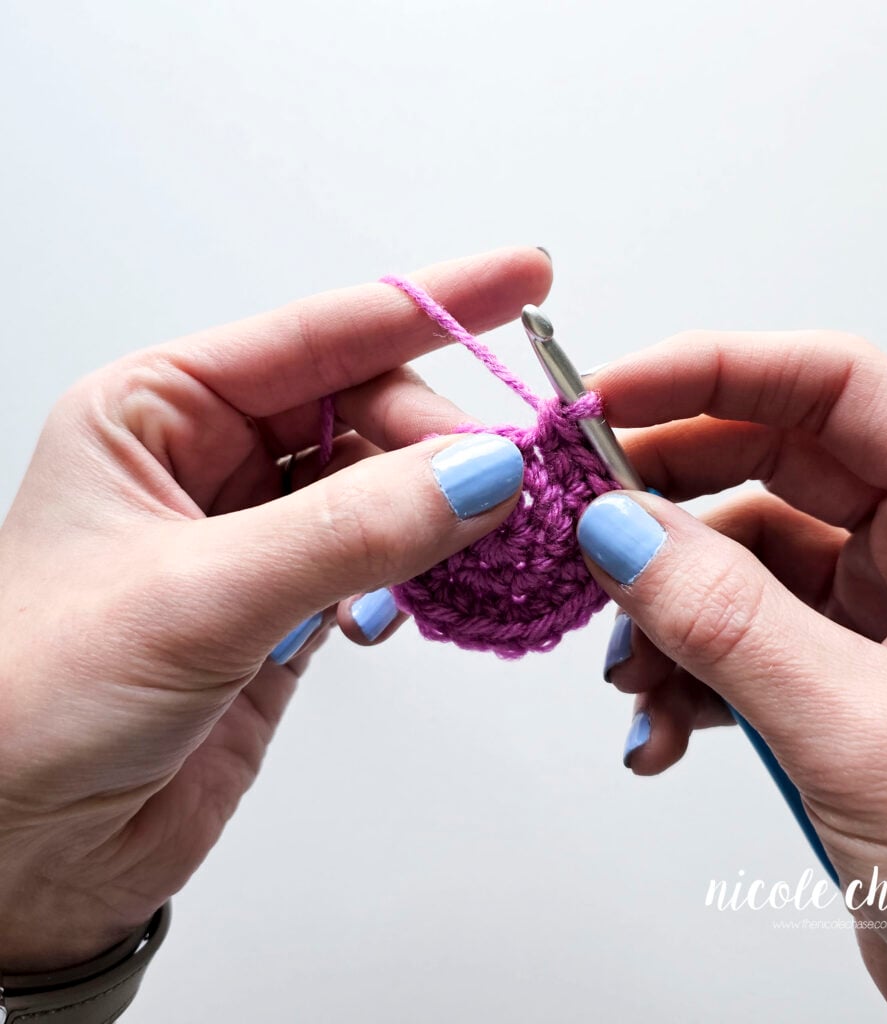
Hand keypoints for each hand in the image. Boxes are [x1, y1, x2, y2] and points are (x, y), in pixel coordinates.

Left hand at [0, 246, 550, 969]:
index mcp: (157, 413)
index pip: (318, 335)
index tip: (523, 279)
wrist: (17, 854)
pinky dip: (420, 576)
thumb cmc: (32, 706)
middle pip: (368, 408)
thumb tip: (480, 472)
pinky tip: (407, 609)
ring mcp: (257, 538)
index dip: (431, 303)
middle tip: (502, 481)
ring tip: (475, 544)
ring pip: (386, 486)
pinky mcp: (291, 609)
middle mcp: (210, 465)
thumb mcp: (195, 598)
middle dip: (441, 441)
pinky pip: (385, 561)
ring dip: (439, 511)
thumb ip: (349, 530)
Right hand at [577, 331, 886, 1022]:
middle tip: (583, 527)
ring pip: (736, 566)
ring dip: (663, 613)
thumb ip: (730, 623)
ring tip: (632, 675)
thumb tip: (619, 532)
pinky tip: (660, 728)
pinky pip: (736, 645)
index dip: (713, 374)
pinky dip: (682, 678)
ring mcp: (882, 622)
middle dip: (664, 501)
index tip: (608, 398)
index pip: (835, 389)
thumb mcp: (866, 735)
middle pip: (768, 467)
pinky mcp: (840, 688)